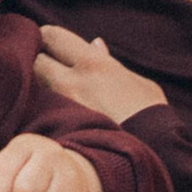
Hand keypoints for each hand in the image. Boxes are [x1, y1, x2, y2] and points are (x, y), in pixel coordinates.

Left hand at [32, 24, 167, 122]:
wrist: (156, 155)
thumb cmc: (152, 117)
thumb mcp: (137, 82)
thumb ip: (110, 62)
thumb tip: (95, 44)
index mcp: (93, 64)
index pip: (52, 36)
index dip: (48, 39)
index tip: (52, 45)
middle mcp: (72, 83)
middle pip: (35, 62)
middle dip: (39, 64)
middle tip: (48, 70)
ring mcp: (63, 110)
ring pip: (35, 89)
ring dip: (40, 88)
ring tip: (52, 93)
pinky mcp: (58, 133)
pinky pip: (41, 114)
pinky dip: (43, 111)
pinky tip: (54, 116)